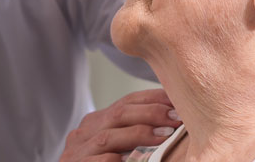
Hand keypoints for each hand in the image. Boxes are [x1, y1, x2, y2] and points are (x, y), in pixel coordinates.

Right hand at [60, 89, 182, 161]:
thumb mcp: (116, 147)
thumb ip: (131, 134)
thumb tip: (171, 121)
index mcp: (96, 123)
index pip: (127, 102)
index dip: (153, 99)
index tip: (178, 103)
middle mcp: (84, 133)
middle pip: (119, 114)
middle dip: (151, 113)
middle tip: (176, 119)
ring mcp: (76, 151)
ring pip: (108, 137)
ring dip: (140, 134)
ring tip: (165, 136)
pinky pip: (100, 161)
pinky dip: (116, 160)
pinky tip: (134, 159)